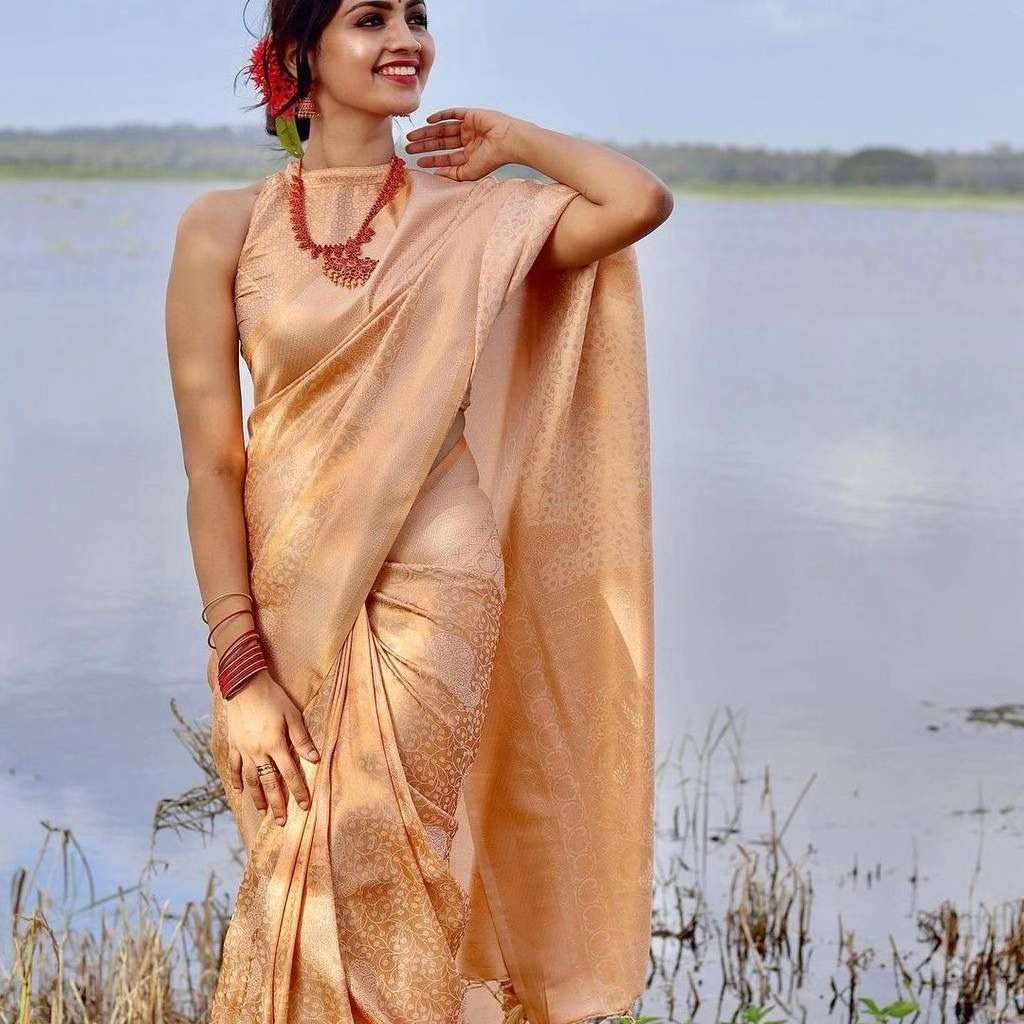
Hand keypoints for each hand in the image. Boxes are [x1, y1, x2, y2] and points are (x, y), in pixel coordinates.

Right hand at [223, 670, 320, 826]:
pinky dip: (236, 780)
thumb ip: (302, 739)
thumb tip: (314, 759)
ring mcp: (243, 750)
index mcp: (275, 745)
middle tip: (281, 822)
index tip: (304, 807)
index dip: (298, 791)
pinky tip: (240, 791)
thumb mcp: (292, 715)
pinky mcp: (233, 744)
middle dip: (277, 804)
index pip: (290, 774)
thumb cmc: (273, 697)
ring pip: (250, 780)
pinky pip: (233, 767)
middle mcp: (258, 752)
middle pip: (269, 783)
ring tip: (262, 811)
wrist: (244, 684)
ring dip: (257, 797)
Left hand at [405, 108, 524, 180]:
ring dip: (427, 132)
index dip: (431, 159)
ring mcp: (469, 126)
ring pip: (442, 128)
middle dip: (424, 145)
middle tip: (408, 147)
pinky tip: (428, 120)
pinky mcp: (471, 114)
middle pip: (441, 142)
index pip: (446, 156)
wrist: (508, 141)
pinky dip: (440, 115)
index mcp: (469, 154)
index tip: (417, 161)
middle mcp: (468, 140)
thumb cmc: (493, 158)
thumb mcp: (470, 172)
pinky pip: (452, 113)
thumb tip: (436, 173)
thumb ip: (453, 173)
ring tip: (412, 137)